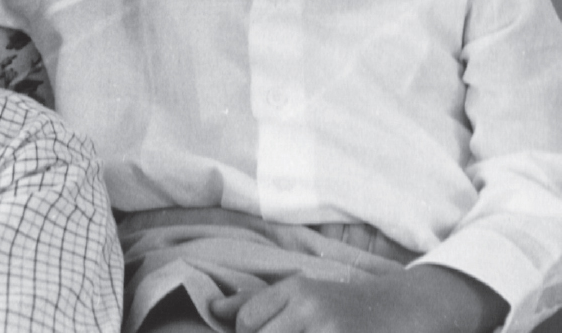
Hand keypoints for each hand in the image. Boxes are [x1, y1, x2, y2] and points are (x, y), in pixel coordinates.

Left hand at [209, 265, 506, 332]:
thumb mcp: (301, 293)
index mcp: (297, 290)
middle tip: (296, 330)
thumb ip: (256, 302)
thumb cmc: (345, 305)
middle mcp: (312, 308)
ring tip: (309, 332)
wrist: (406, 309)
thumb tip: (214, 309)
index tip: (267, 332)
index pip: (246, 322)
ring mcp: (333, 330)